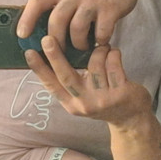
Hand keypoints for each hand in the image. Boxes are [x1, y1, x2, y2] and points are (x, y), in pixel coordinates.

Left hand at [16, 0, 139, 50]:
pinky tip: (100, 41)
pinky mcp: (111, 8)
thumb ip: (57, 4)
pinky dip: (99, 41)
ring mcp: (93, 0)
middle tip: (59, 52)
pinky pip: (101, 31)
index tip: (22, 35)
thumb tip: (39, 30)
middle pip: (56, 20)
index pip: (37, 1)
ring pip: (77, 28)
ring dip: (78, 43)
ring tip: (82, 46)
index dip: (27, 19)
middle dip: (56, 41)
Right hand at [25, 40, 151, 126]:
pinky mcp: (120, 93)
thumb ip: (70, 83)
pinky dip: (113, 53)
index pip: (51, 85)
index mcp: (71, 103)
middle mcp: (84, 103)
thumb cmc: (104, 101)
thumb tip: (53, 56)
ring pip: (95, 65)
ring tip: (102, 48)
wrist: (132, 120)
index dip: (39, 69)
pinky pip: (113, 64)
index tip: (29, 53)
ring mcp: (102, 99)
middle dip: (56, 56)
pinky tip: (114, 52)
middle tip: (47, 38)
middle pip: (66, 76)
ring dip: (99, 51)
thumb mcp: (82, 98)